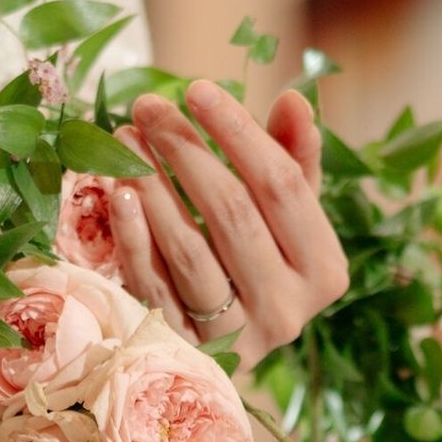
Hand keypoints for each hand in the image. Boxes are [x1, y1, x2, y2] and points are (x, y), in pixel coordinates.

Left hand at [110, 79, 348, 368]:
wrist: (226, 346)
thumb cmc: (260, 263)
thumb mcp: (287, 216)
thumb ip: (294, 160)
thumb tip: (292, 100)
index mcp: (324, 270)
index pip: (283, 186)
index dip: (240, 132)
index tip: (198, 89)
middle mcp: (288, 311)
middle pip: (234, 213)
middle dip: (188, 150)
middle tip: (149, 107)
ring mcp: (236, 339)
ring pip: (190, 251)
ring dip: (154, 187)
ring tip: (125, 139)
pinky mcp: (187, 352)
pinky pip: (154, 288)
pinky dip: (133, 238)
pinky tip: (118, 193)